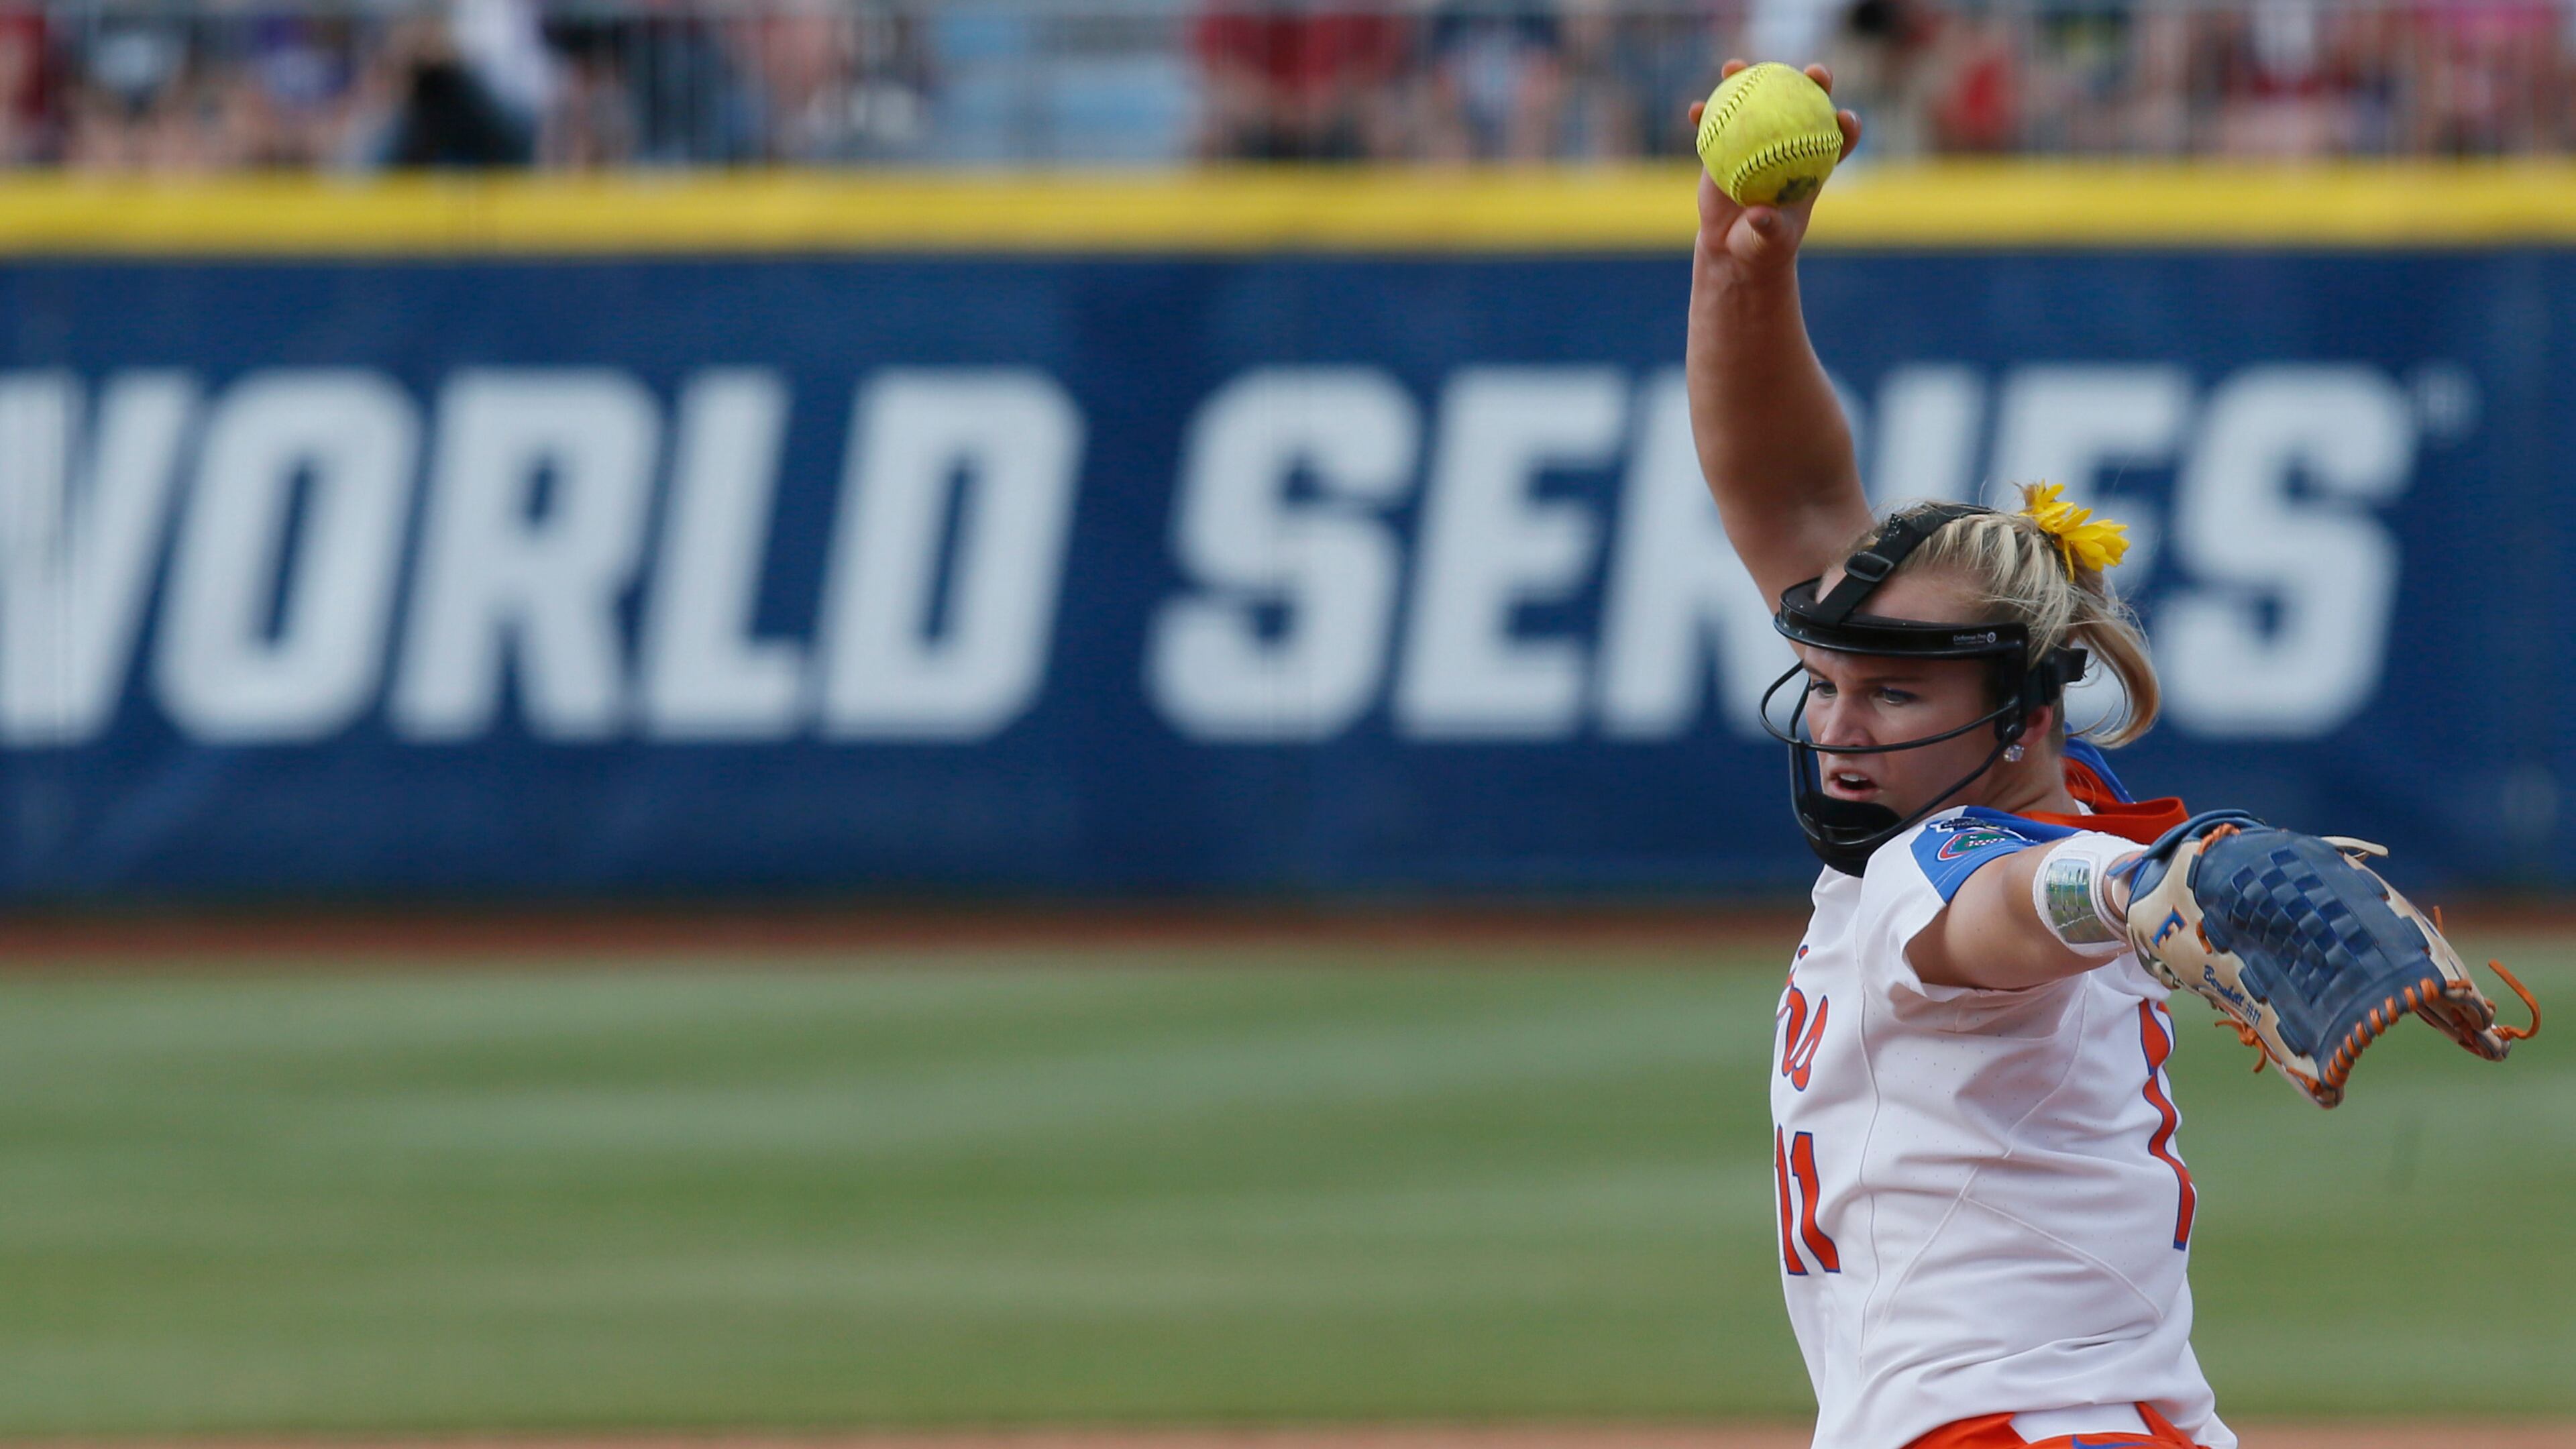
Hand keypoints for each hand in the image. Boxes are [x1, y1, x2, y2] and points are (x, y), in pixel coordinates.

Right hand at [1687, 60, 1860, 278]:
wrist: (1733, 246)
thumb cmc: (1761, 245)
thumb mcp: (1767, 242)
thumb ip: (1768, 228)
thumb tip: (1760, 214)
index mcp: (1812, 166)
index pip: (1838, 141)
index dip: (1846, 126)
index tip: (1844, 117)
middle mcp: (1788, 144)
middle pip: (1806, 106)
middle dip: (1815, 83)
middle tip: (1813, 71)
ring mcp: (1757, 140)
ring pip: (1759, 103)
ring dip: (1749, 80)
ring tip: (1734, 67)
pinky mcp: (1729, 145)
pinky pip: (1717, 125)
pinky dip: (1705, 115)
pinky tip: (1695, 110)